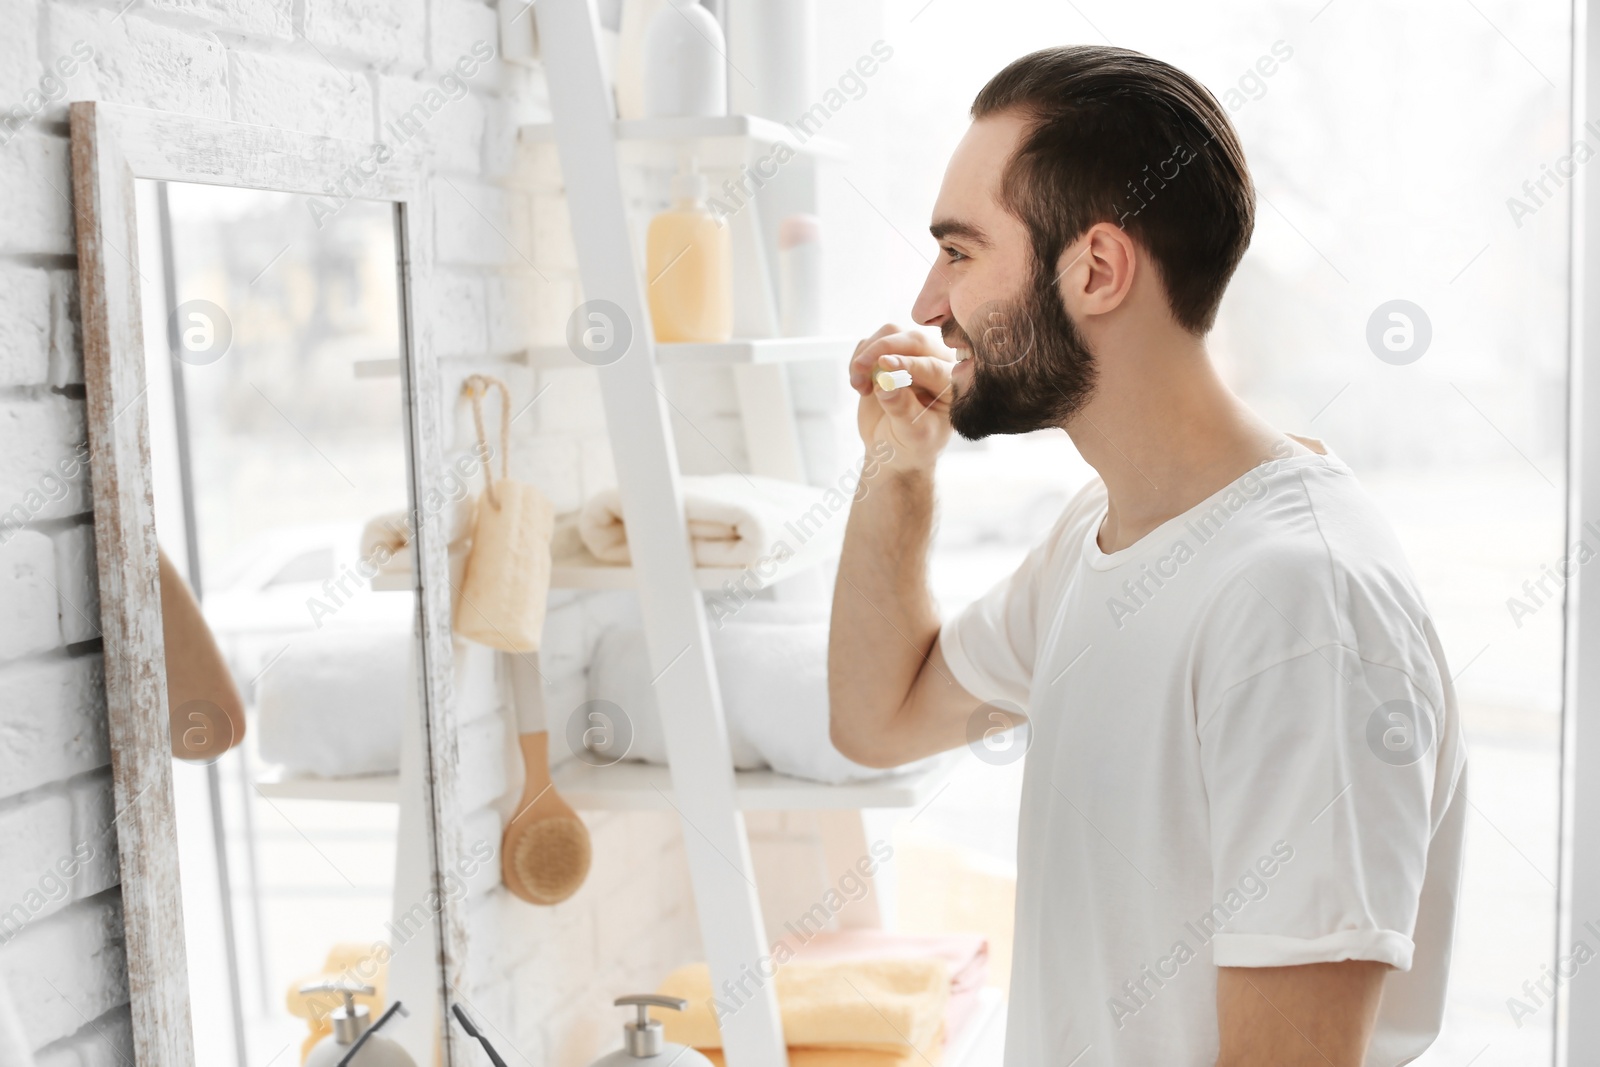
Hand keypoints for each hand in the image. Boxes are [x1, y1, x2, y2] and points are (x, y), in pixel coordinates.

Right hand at [848, 324, 956, 474]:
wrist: (894, 449)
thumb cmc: (912, 445)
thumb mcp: (912, 434)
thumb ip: (901, 408)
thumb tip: (885, 383)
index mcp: (951, 384)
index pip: (931, 366)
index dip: (908, 364)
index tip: (884, 364)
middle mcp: (936, 363)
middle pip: (913, 339)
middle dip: (882, 349)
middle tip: (860, 367)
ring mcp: (911, 355)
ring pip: (890, 334)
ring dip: (867, 355)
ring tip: (859, 386)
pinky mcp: (888, 354)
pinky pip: (871, 342)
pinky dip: (859, 359)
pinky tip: (861, 386)